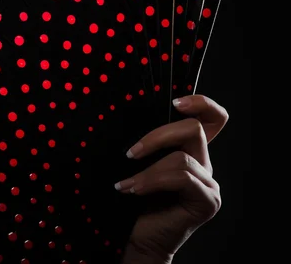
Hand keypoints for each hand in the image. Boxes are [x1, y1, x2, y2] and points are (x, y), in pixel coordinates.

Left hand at [116, 95, 228, 263]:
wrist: (138, 237)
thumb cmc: (135, 200)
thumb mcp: (140, 162)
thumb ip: (148, 142)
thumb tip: (131, 113)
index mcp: (191, 151)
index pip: (213, 119)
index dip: (201, 103)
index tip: (175, 102)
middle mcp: (204, 163)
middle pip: (194, 128)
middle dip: (157, 136)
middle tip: (130, 153)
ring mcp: (209, 183)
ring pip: (182, 156)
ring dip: (147, 169)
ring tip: (125, 183)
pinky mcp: (207, 200)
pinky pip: (181, 177)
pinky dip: (152, 181)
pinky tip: (132, 190)